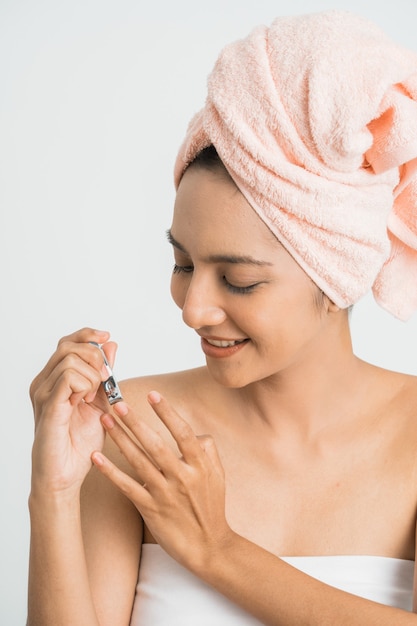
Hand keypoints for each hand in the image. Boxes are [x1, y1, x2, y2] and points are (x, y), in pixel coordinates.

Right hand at [30, 328, 117, 495]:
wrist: (66, 476)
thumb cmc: (79, 443)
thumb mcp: (99, 402)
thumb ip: (104, 374)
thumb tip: (111, 344)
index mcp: (53, 380)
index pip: (67, 342)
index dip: (88, 335)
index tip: (107, 338)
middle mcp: (43, 383)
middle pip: (68, 346)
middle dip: (95, 357)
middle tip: (104, 379)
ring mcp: (43, 393)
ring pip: (71, 360)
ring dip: (92, 375)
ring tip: (91, 397)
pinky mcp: (48, 406)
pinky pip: (68, 378)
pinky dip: (85, 385)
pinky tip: (85, 401)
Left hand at [91, 392, 231, 574]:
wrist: (209, 547)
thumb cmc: (211, 507)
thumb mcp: (218, 474)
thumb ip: (207, 449)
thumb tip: (193, 432)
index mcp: (199, 465)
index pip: (183, 433)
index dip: (168, 413)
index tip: (153, 394)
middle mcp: (182, 477)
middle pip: (155, 444)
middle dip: (135, 422)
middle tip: (118, 404)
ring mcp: (165, 494)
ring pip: (138, 462)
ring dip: (120, 439)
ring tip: (105, 421)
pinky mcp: (151, 509)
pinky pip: (127, 487)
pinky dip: (111, 472)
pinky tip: (97, 458)